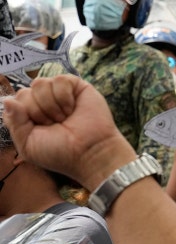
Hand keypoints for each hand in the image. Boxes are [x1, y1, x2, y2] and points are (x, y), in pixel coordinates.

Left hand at [3, 75, 135, 189]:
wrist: (90, 152)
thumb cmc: (61, 153)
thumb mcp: (28, 144)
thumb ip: (14, 122)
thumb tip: (7, 100)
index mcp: (29, 115)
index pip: (13, 102)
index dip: (23, 115)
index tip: (40, 129)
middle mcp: (42, 102)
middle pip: (24, 92)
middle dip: (37, 112)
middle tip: (55, 125)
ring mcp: (59, 93)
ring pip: (39, 83)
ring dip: (50, 105)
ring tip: (64, 117)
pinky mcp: (76, 86)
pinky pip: (59, 80)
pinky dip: (64, 96)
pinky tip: (72, 108)